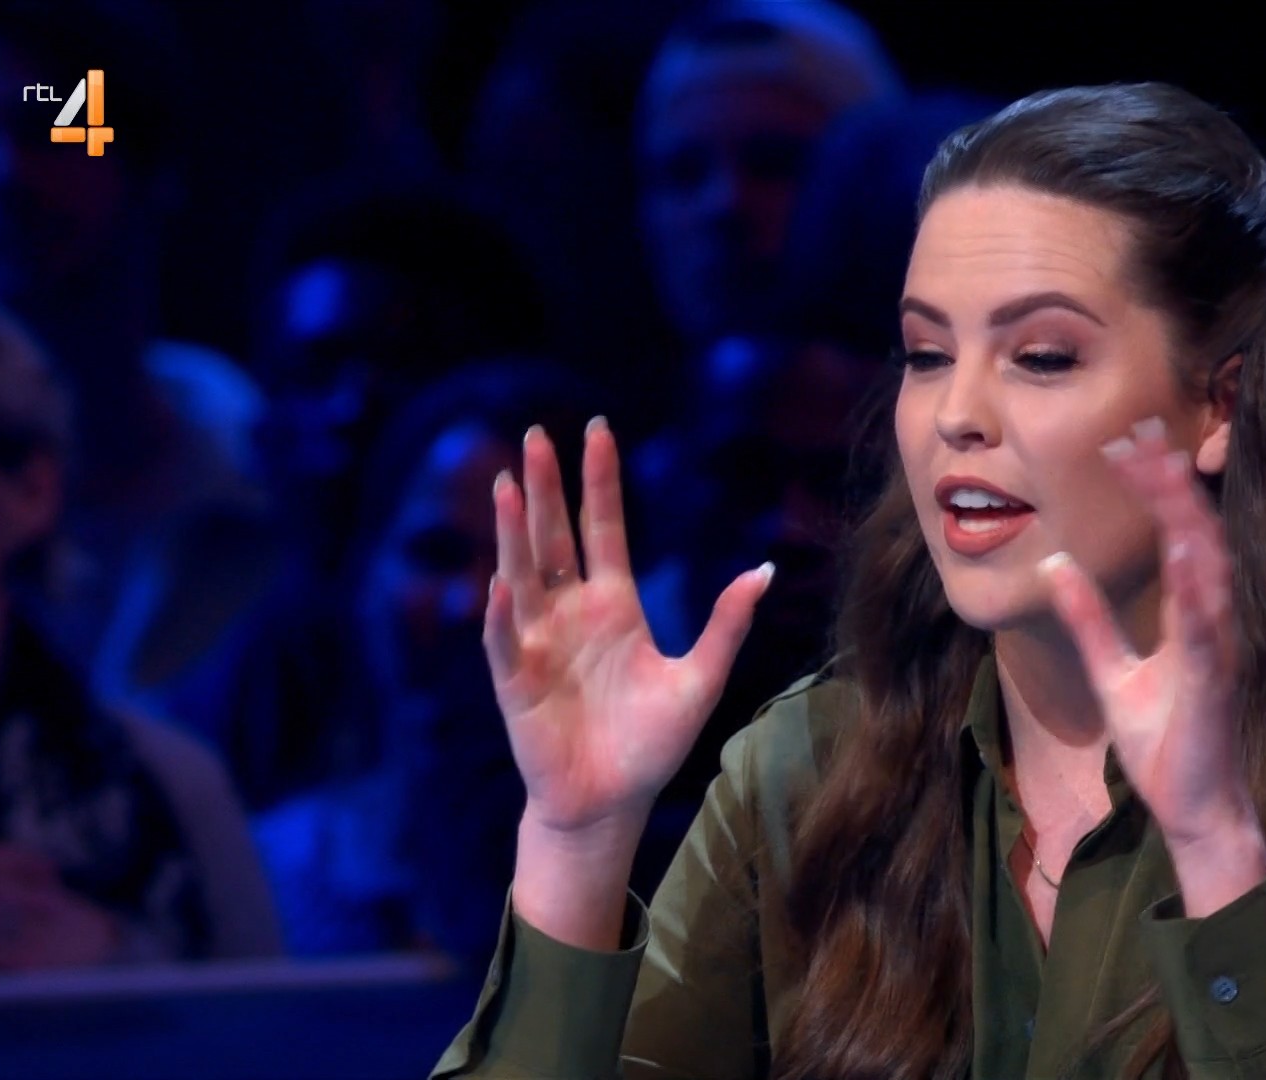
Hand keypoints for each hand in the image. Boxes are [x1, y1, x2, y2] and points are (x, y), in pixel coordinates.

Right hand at [486, 418, 773, 838]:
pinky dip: (503, 613)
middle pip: (555, 536)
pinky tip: (502, 582)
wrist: (611, 801)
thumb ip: (726, 624)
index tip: (597, 431)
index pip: (603, 528)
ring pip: (522, 573)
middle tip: (537, 434)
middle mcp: (571, 613)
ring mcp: (539, 643)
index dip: (599, 482)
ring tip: (508, 484)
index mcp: (615, 606)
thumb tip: (763, 570)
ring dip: (514, 532)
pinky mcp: (517, 682)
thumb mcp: (701, 679)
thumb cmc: (652, 743)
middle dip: (547, 488)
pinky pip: (506, 641)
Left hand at [1037, 417, 1258, 848]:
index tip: (1126, 443)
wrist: (1191, 811)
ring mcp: (1216, 651)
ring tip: (1167, 471)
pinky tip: (1187, 552)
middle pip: (1197, 536)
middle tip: (1145, 431)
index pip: (1174, 536)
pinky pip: (1208, 630)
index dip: (1153, 488)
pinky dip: (1200, 589)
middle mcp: (1211, 623)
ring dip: (1189, 519)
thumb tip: (1056, 566)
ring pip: (1210, 570)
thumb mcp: (1110, 672)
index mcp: (1189, 617)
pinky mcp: (1212, 685)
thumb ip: (1088, 619)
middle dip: (1172, 484)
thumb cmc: (1164, 745)